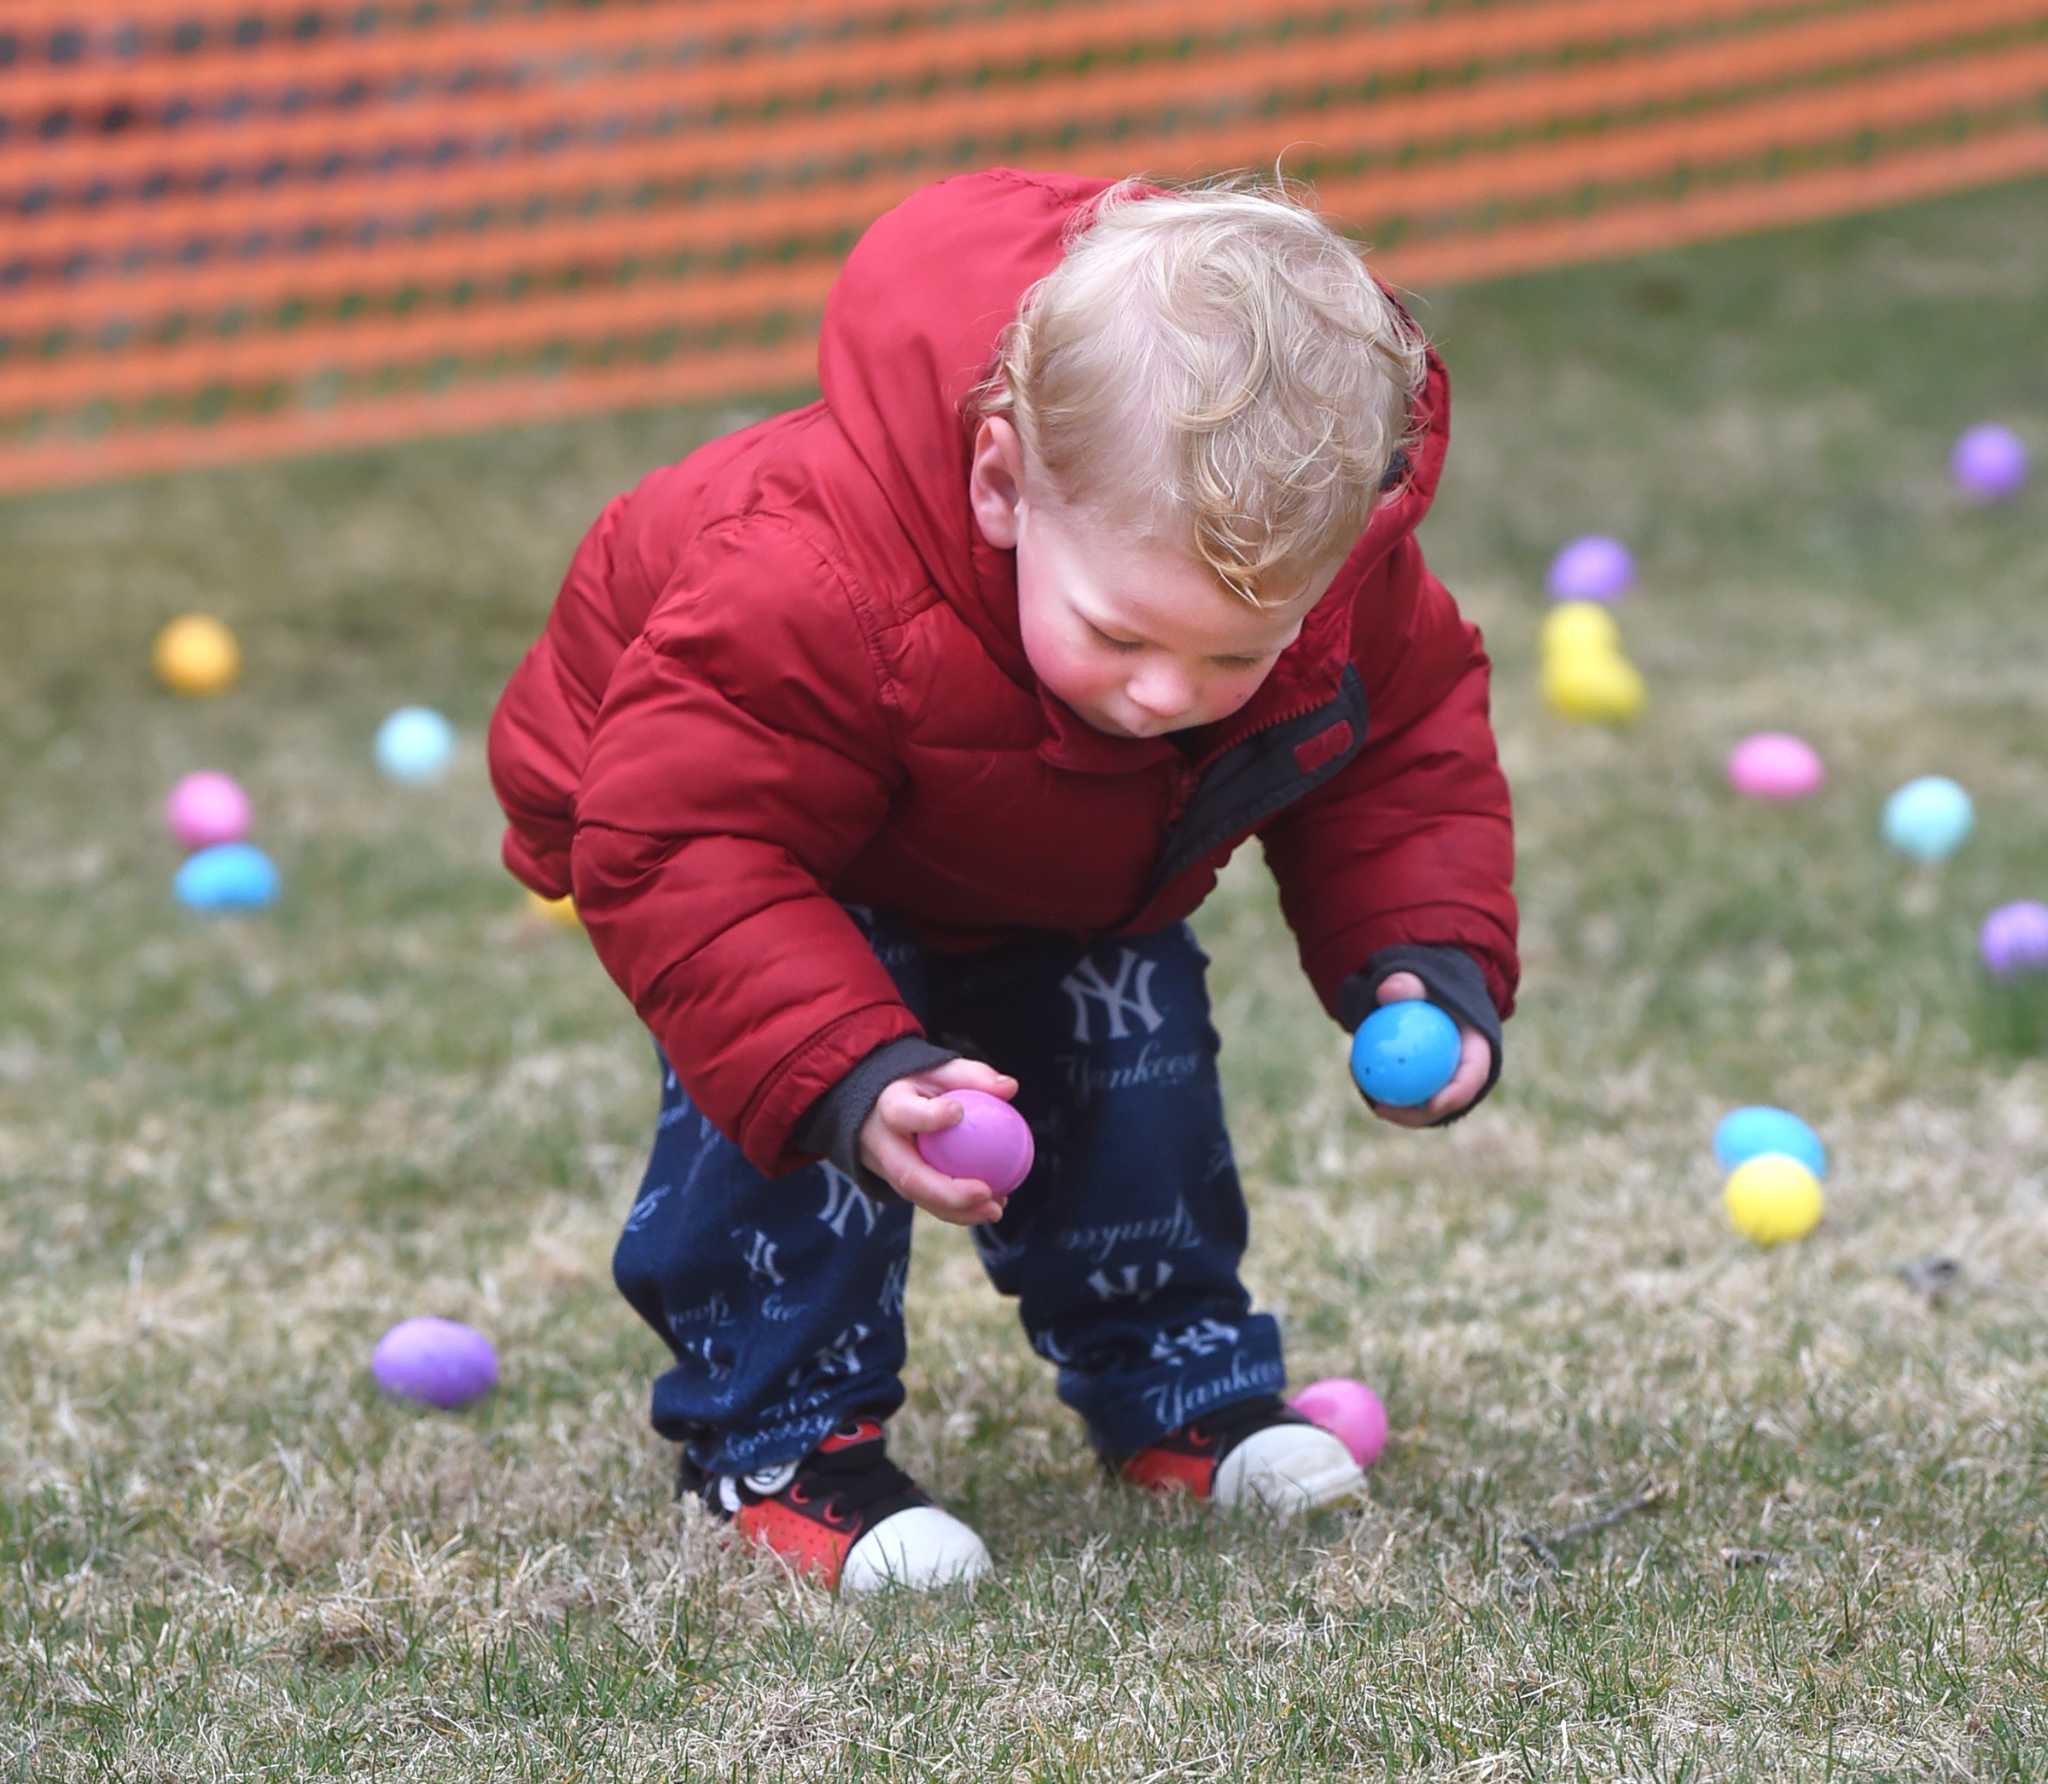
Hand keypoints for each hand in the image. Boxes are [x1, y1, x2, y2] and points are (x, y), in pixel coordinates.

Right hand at [858, 1058, 1019, 1224]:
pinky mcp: (899, 1187)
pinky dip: (959, 1210)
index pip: (902, 1113)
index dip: (928, 1116)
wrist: (879, 1109)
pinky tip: (992, 1207)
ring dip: (958, 1210)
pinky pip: (928, 1202)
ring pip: (919, 1197)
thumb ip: (972, 1076)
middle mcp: (881, 1145)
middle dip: (948, 1192)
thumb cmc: (919, 1086)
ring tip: (996, 1210)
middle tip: (986, 1193)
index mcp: (888, 1108)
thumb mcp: (940, 1071)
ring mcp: (886, 1171)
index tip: (958, 1112)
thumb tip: (1010, 1087)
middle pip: (909, 1175)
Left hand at [1365, 972, 1489, 1127]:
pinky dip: (1398, 1100)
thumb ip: (1406, 983)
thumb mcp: (1420, 981)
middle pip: (1452, 1100)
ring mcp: (1451, 1081)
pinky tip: (1372, 1097)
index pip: (1473, 1076)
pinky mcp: (1434, 1085)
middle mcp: (1468, 1069)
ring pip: (1432, 1106)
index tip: (1431, 1104)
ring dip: (1408, 1113)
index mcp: (1478, 1048)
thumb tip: (1387, 991)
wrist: (1428, 998)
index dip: (1456, 1095)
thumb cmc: (1427, 989)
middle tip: (1394, 1110)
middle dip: (1426, 1114)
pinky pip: (1416, 1097)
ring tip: (1379, 1108)